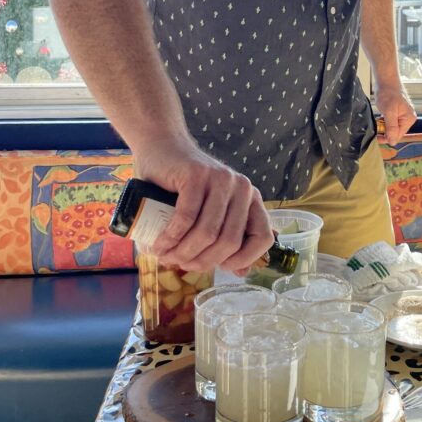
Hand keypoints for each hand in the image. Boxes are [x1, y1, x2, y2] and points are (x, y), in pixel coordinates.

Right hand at [131, 139, 273, 272]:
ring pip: (207, 233)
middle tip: (179, 264)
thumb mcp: (210, 213)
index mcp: (251, 200)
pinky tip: (159, 245)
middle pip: (229, 241)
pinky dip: (171, 237)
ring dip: (183, 252)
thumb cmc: (184, 187)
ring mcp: (221, 179)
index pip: (263, 237)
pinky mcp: (197, 175)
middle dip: (202, 261)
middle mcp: (242, 188)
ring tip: (165, 256)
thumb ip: (226, 237)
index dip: (242, 259)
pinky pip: (187, 217)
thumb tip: (241, 272)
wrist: (162, 148)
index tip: (218, 267)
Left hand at [374, 82, 415, 145]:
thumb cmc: (388, 93)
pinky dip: (384, 122)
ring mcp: (403, 115)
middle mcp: (408, 118)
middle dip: (385, 132)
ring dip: (384, 127)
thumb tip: (393, 142)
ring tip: (378, 120)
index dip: (387, 138)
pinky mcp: (397, 112)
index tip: (376, 137)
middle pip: (396, 132)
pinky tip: (380, 118)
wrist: (385, 80)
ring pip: (392, 127)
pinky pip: (390, 122)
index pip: (399, 135)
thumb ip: (391, 127)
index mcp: (409, 119)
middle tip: (376, 128)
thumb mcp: (389, 112)